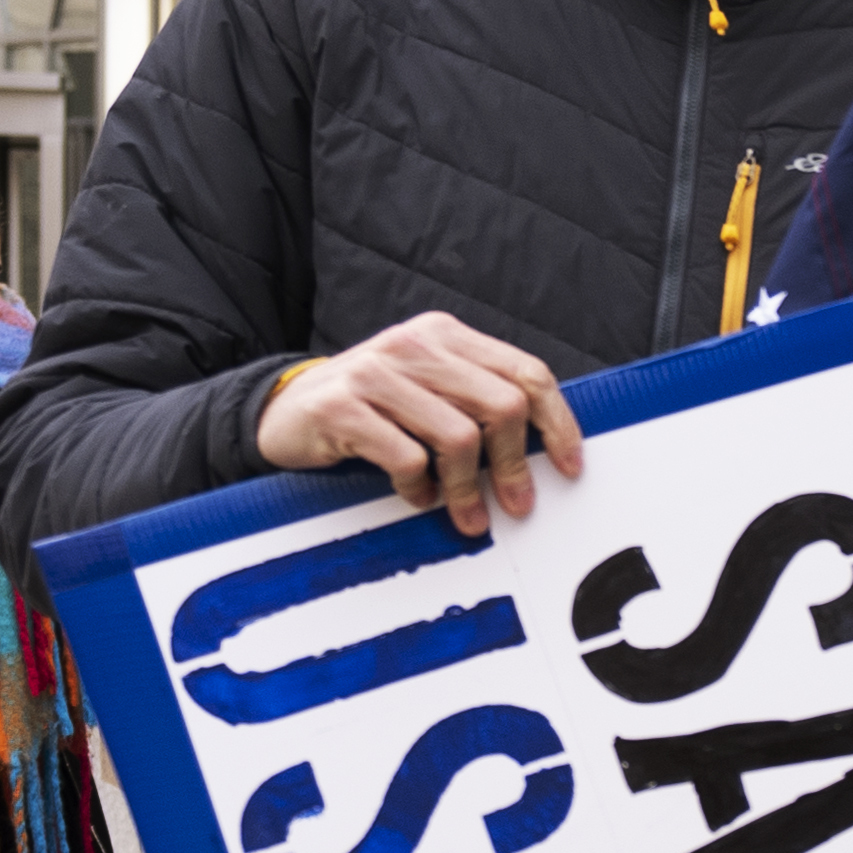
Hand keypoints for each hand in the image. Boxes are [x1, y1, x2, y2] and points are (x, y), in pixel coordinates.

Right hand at [252, 312, 583, 537]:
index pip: (527, 372)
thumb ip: (476, 402)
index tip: (569, 467)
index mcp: (446, 335)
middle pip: (501, 406)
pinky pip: (406, 458)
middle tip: (516, 507)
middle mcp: (415, 344)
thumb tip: (544, 452)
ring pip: (458, 438)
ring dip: (468, 489)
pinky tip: (414, 496)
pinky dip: (418, 488)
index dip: (557, 423)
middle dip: (515, 467)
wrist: (283, 412)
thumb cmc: (370, 410)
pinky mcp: (343, 407)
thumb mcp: (427, 390)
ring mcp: (377, 372)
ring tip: (465, 516)